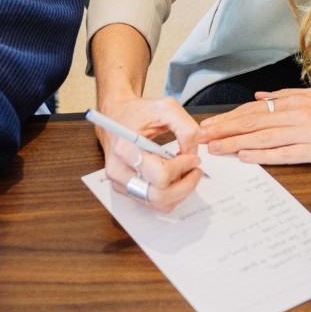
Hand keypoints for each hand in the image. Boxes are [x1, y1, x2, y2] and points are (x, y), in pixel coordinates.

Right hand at [95, 94, 201, 211]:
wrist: (115, 117)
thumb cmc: (137, 112)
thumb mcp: (166, 108)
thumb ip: (186, 129)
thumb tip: (192, 154)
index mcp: (124, 149)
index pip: (160, 174)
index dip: (182, 167)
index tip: (193, 158)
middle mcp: (118, 170)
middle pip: (159, 196)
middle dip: (185, 186)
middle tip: (195, 170)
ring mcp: (120, 183)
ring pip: (158, 204)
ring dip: (180, 192)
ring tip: (187, 174)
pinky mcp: (125, 190)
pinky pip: (154, 203)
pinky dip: (171, 194)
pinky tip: (175, 178)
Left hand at [195, 88, 310, 165]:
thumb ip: (288, 96)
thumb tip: (261, 97)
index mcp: (297, 100)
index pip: (254, 110)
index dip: (228, 117)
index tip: (208, 124)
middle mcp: (299, 113)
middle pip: (252, 122)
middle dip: (223, 129)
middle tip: (199, 137)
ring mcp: (308, 131)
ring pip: (264, 137)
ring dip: (235, 142)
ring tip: (214, 148)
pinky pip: (286, 153)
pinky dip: (263, 155)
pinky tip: (245, 157)